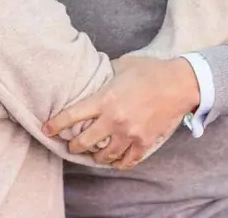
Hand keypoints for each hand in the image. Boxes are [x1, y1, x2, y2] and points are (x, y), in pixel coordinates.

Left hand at [43, 56, 199, 169]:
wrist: (181, 84)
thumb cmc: (152, 70)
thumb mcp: (124, 64)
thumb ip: (107, 72)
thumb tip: (98, 74)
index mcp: (105, 99)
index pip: (71, 116)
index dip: (55, 125)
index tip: (47, 130)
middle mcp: (114, 120)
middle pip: (83, 143)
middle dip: (74, 146)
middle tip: (72, 146)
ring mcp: (129, 134)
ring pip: (103, 157)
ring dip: (95, 157)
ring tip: (94, 155)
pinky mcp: (144, 142)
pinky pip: (126, 161)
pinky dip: (118, 163)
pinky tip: (115, 161)